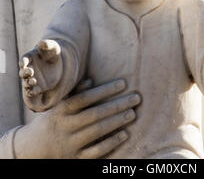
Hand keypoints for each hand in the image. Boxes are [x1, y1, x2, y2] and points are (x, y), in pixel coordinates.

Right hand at [14, 79, 140, 158]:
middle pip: (95, 114)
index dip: (104, 90)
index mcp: (61, 110)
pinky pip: (96, 151)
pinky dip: (111, 142)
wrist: (32, 150)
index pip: (85, 97)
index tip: (123, 83)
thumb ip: (74, 93)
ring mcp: (70, 144)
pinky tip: (125, 134)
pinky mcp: (75, 158)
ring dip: (117, 122)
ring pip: (97, 131)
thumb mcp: (57, 105)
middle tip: (136, 97)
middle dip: (117, 105)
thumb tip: (91, 80)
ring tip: (132, 113)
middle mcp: (65, 126)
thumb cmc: (51, 121)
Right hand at [19, 40, 62, 110]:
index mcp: (30, 58)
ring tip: (33, 81)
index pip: (24, 59)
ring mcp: (32, 78)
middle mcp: (29, 69)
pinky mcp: (38, 87)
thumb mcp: (53, 47)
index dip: (23, 61)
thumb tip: (41, 43)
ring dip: (28, 83)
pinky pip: (33, 91)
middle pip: (23, 72)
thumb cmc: (53, 53)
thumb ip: (47, 44)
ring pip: (26, 83)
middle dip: (25, 73)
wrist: (58, 65)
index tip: (23, 63)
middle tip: (30, 71)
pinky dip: (32, 91)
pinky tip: (34, 91)